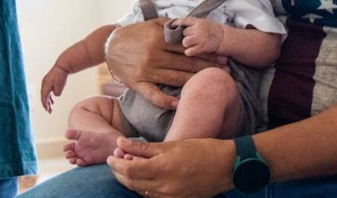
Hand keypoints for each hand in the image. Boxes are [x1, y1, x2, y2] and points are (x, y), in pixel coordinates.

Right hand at [40, 64, 68, 112]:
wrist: (62, 66)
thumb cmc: (61, 75)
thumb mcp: (60, 86)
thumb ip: (57, 93)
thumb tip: (55, 94)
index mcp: (45, 85)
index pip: (44, 97)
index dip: (45, 104)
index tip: (47, 110)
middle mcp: (44, 84)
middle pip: (43, 96)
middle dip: (46, 104)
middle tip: (49, 111)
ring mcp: (45, 82)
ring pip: (45, 94)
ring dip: (47, 101)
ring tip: (50, 107)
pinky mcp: (48, 81)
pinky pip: (47, 90)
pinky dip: (49, 96)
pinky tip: (52, 101)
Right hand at [106, 19, 227, 109]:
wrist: (109, 45)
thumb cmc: (133, 33)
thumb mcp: (151, 24)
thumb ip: (170, 25)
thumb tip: (190, 26)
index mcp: (157, 38)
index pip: (187, 47)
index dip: (205, 52)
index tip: (221, 56)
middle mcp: (153, 55)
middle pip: (185, 63)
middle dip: (206, 66)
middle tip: (225, 69)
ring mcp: (145, 71)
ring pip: (175, 78)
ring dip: (195, 81)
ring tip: (211, 83)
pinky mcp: (137, 83)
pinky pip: (153, 95)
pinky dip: (166, 101)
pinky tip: (180, 104)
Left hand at [107, 137, 234, 197]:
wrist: (226, 167)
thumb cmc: (200, 150)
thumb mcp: (171, 145)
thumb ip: (143, 147)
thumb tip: (121, 143)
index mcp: (162, 169)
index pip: (128, 171)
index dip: (115, 164)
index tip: (110, 156)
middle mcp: (164, 187)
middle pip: (131, 183)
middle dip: (119, 172)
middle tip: (115, 160)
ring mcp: (170, 197)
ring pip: (140, 191)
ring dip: (130, 180)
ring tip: (128, 165)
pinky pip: (152, 196)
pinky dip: (143, 187)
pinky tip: (143, 176)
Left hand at [174, 17, 224, 56]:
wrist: (225, 38)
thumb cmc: (215, 31)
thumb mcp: (204, 23)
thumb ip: (194, 24)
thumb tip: (180, 26)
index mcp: (199, 21)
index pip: (184, 20)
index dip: (176, 23)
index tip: (170, 25)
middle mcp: (199, 28)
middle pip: (184, 32)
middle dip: (185, 36)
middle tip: (190, 39)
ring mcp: (200, 37)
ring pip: (185, 41)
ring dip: (186, 44)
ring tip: (191, 45)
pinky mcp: (202, 47)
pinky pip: (189, 51)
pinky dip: (189, 52)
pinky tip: (192, 51)